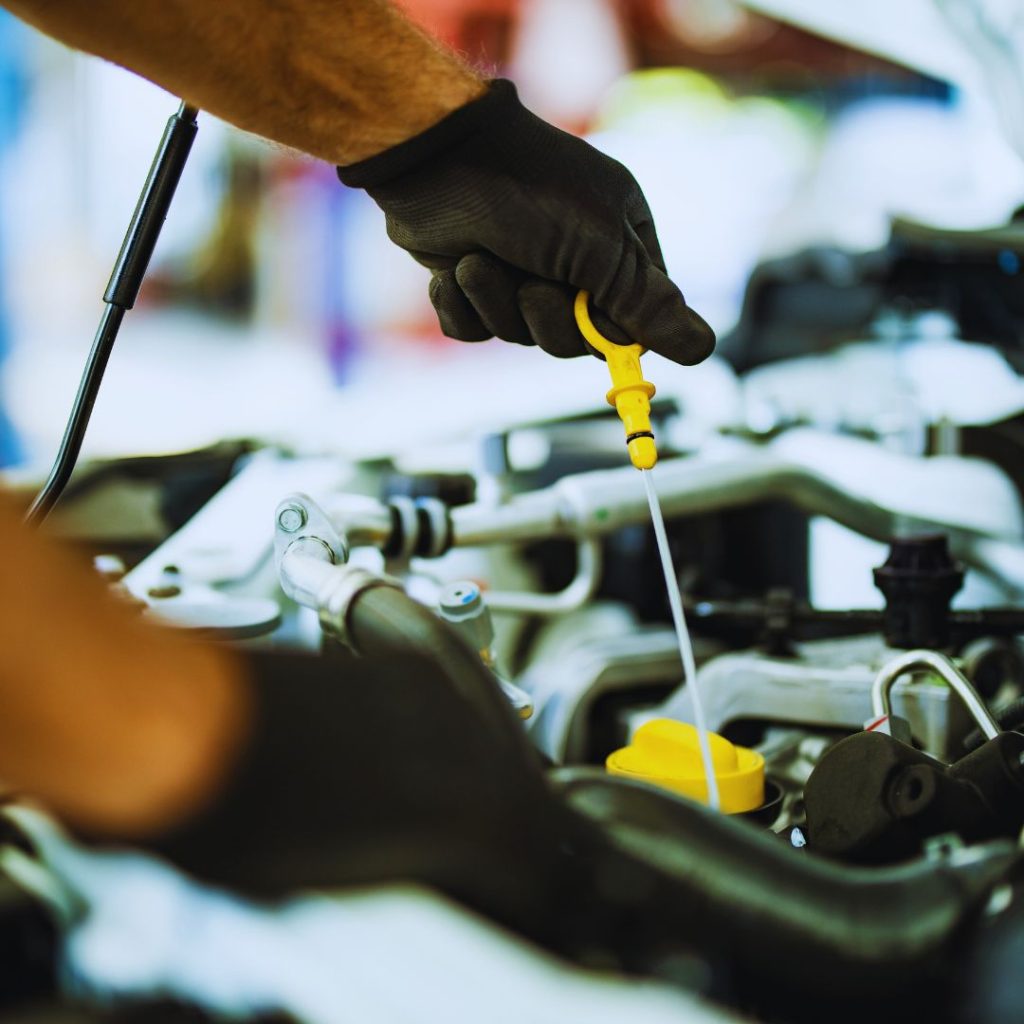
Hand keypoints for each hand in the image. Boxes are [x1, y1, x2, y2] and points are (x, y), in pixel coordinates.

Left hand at [338, 81, 714, 363]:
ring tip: (480, 261)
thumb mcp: (599, 245)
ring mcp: (519, 272)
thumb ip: (646, 302)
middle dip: (547, 318)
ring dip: (497, 304)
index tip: (596, 328)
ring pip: (520, 335)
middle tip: (531, 283)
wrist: (430, 157)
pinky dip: (461, 307)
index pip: (637, 318)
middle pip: (575, 339)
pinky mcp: (472, 284)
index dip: (614, 333)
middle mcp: (574, 261)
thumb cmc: (526, 189)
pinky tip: (453, 270)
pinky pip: (474, 330)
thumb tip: (703, 349)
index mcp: (620, 244)